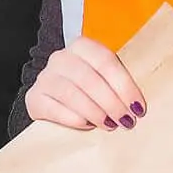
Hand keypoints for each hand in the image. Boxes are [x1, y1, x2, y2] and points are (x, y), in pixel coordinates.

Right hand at [25, 37, 147, 131]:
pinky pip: (54, 108)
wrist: (54, 100)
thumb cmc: (89, 90)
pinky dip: (73, 118)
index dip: (124, 85)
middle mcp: (61, 58)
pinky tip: (87, 126)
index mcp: (82, 47)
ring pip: (71, 93)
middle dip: (111, 101)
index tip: (138, 107)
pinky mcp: (34, 98)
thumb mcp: (104, 79)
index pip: (105, 61)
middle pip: (88, 78)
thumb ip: (118, 85)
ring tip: (110, 125)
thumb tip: (137, 106)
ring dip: (94, 111)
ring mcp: (45, 77)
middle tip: (126, 121)